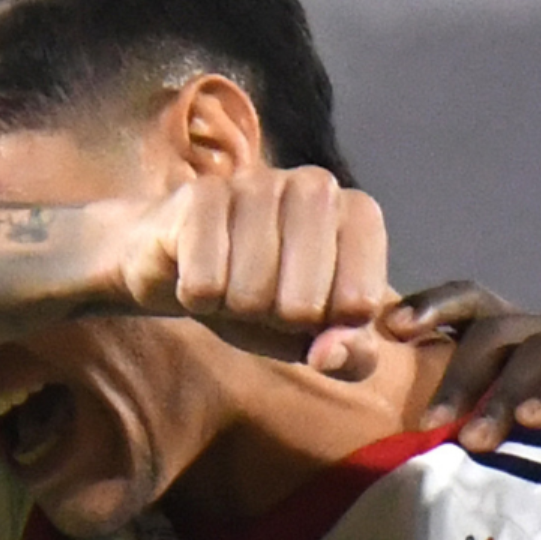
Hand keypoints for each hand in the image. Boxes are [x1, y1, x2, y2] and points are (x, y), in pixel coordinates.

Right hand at [115, 166, 387, 377]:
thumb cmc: (262, 297)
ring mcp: (259, 184)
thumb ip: (351, 355)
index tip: (311, 308)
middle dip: (276, 320)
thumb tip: (327, 355)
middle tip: (262, 297)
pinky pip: (205, 283)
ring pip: (252, 293)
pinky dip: (198, 298)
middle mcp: (317, 187)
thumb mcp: (316, 335)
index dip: (327, 327)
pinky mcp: (203, 195)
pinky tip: (198, 273)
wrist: (181, 264)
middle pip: (304, 305)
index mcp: (359, 215)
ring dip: (234, 307)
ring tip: (230, 283)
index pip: (359, 305)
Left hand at [384, 281, 540, 453]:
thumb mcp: (504, 440)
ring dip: (502, 396)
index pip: (472, 301)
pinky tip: (534, 420)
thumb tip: (394, 432)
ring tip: (475, 441)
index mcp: (520, 336)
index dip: (431, 304)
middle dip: (459, 376)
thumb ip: (460, 422)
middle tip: (431, 425)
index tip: (392, 328)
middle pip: (498, 328)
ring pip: (539, 349)